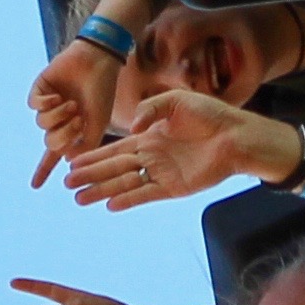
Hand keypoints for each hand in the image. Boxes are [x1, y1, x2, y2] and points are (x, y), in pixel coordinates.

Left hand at [27, 39, 120, 186]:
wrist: (99, 62)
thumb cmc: (103, 92)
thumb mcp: (99, 124)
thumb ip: (85, 145)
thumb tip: (66, 161)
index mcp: (72, 130)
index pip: (54, 155)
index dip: (43, 170)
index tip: (35, 187)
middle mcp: (58, 120)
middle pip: (50, 142)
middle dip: (63, 135)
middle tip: (78, 121)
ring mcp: (48, 104)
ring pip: (42, 123)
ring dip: (58, 116)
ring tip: (72, 104)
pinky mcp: (40, 89)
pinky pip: (34, 106)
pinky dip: (46, 104)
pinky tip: (58, 97)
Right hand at [63, 91, 282, 211]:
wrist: (237, 135)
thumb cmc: (210, 115)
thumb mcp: (176, 101)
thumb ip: (151, 110)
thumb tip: (132, 129)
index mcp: (149, 137)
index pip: (115, 148)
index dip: (94, 155)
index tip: (72, 161)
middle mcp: (152, 157)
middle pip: (114, 168)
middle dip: (90, 175)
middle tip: (67, 182)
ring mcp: (162, 173)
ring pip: (125, 183)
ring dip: (102, 190)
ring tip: (79, 198)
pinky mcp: (175, 187)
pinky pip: (146, 194)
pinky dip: (128, 199)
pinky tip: (109, 204)